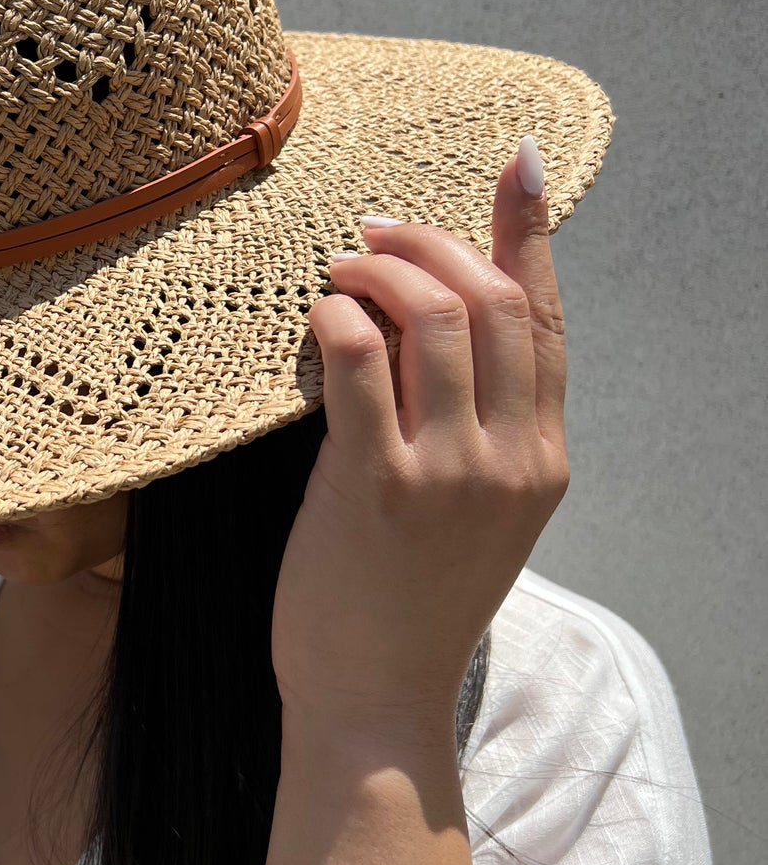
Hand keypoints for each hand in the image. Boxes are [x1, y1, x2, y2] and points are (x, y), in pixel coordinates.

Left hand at [271, 136, 570, 742]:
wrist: (374, 700)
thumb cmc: (409, 604)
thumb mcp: (476, 515)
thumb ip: (478, 429)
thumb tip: (437, 328)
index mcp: (544, 460)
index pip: (546, 321)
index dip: (528, 234)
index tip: (516, 165)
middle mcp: (511, 460)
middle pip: (492, 301)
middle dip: (430, 243)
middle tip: (374, 232)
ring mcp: (449, 473)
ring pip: (434, 316)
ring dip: (378, 270)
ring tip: (339, 269)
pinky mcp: (376, 486)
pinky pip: (360, 360)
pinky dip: (337, 316)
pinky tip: (317, 315)